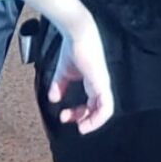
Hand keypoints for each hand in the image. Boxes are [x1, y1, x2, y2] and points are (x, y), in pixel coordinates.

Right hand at [47, 18, 113, 134]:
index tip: (65, 116)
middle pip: (97, 109)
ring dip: (93, 122)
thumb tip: (53, 98)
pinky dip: (98, 117)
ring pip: (105, 111)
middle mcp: (100, 85)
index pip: (90, 103)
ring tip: (82, 128)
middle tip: (72, 124)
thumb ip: (59, 85)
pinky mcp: (102, 83)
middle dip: (84, 119)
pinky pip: (106, 106)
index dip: (78, 113)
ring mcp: (102, 84)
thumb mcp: (63, 72)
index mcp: (93, 82)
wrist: (77, 34)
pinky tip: (87, 121)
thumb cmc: (72, 48)